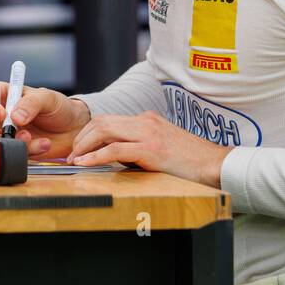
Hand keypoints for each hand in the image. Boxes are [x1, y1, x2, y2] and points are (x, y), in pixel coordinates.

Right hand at [0, 82, 90, 157]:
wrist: (74, 128)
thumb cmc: (57, 106)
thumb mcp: (47, 98)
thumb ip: (31, 103)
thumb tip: (15, 117)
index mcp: (0, 95)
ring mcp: (2, 134)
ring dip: (7, 141)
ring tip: (29, 137)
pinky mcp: (12, 150)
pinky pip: (10, 154)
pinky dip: (27, 151)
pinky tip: (44, 144)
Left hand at [65, 111, 231, 187]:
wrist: (214, 164)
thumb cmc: (190, 162)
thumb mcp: (161, 148)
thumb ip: (139, 148)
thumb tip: (115, 159)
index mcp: (147, 120)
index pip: (110, 120)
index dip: (89, 133)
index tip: (78, 148)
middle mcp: (145, 121)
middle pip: (102, 121)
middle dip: (81, 138)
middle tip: (70, 155)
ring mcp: (148, 133)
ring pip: (104, 130)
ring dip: (84, 146)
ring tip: (74, 160)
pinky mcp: (150, 148)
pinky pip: (114, 150)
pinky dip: (95, 157)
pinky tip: (86, 164)